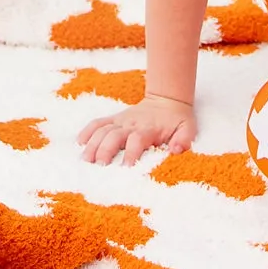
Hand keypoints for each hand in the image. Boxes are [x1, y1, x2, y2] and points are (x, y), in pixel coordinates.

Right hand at [77, 96, 195, 165]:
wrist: (166, 101)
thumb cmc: (177, 120)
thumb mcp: (188, 128)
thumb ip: (184, 139)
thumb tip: (176, 150)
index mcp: (148, 129)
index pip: (136, 139)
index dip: (131, 152)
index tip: (126, 167)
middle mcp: (131, 124)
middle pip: (113, 135)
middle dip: (105, 150)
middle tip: (98, 167)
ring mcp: (120, 121)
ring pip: (102, 130)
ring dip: (93, 144)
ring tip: (85, 160)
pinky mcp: (114, 119)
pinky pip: (98, 122)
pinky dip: (87, 131)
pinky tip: (79, 143)